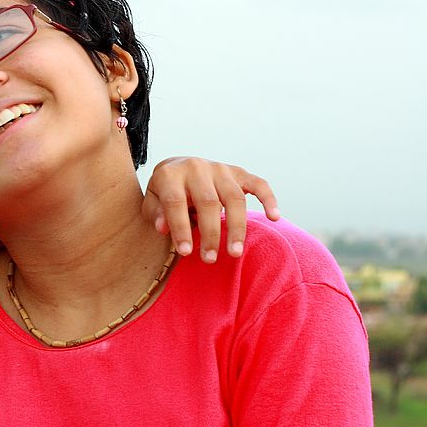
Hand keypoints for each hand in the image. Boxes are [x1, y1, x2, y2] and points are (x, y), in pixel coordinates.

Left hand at [142, 157, 279, 262]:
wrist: (178, 168)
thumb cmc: (164, 193)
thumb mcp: (152, 202)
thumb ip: (156, 214)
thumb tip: (164, 228)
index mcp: (170, 175)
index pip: (176, 202)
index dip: (180, 228)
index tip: (185, 252)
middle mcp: (196, 167)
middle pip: (208, 202)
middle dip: (210, 233)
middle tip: (210, 259)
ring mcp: (220, 168)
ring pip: (234, 197)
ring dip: (237, 227)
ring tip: (235, 252)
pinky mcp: (238, 172)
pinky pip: (258, 183)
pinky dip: (269, 199)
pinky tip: (275, 218)